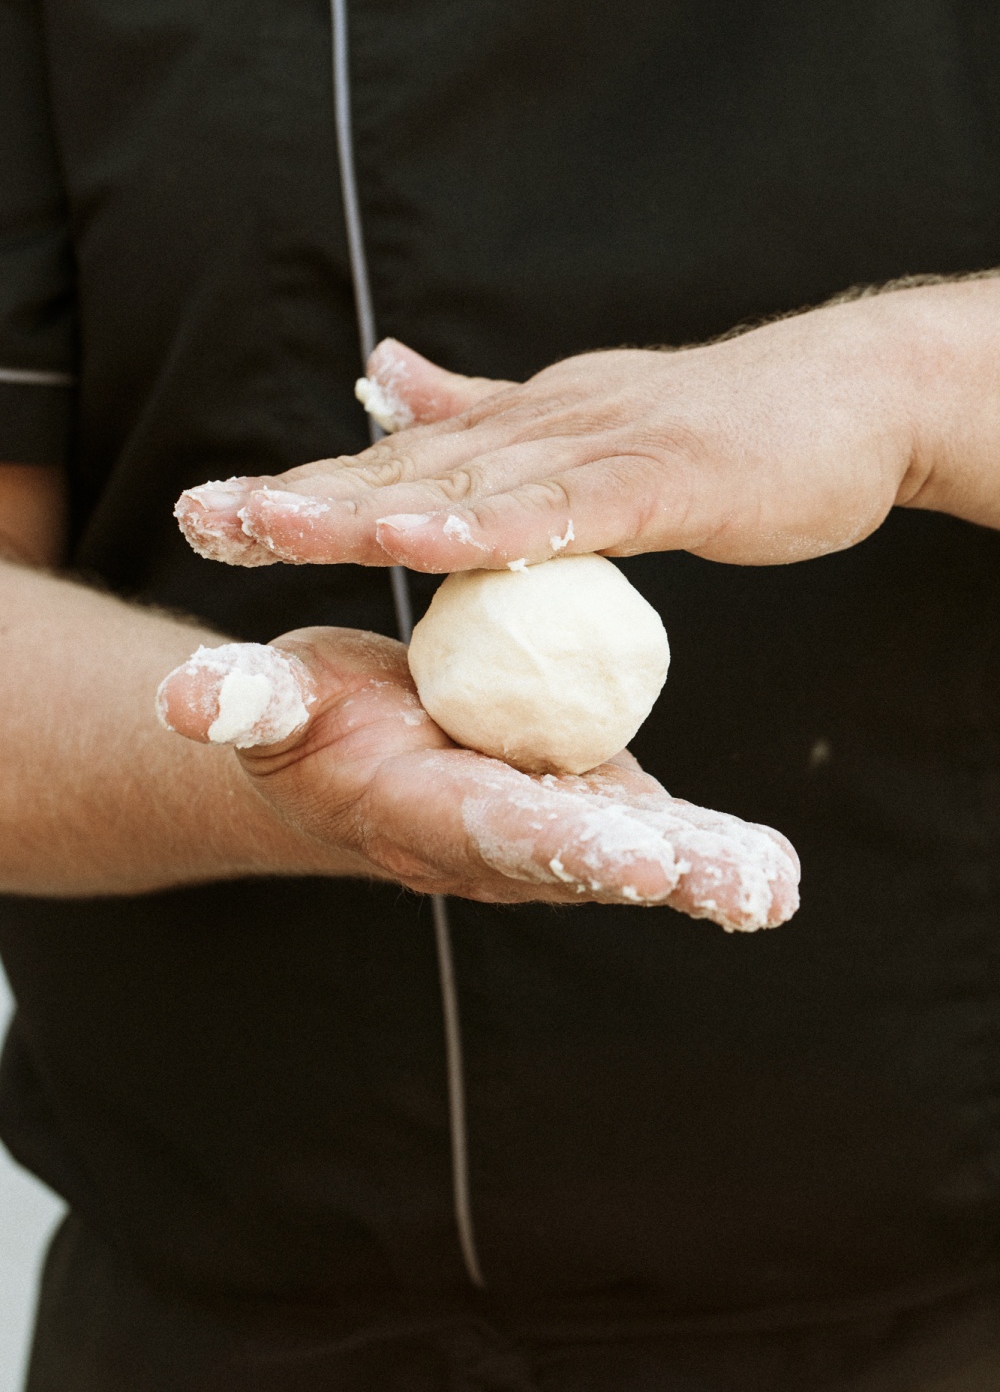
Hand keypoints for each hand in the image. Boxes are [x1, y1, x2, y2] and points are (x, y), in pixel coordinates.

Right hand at [156, 629, 798, 930]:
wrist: (338, 756)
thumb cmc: (305, 722)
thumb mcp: (273, 701)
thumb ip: (242, 702)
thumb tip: (189, 695)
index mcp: (415, 810)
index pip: (489, 825)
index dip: (555, 837)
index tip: (629, 852)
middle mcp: (485, 840)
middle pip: (573, 857)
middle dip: (649, 869)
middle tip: (733, 885)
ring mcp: (537, 834)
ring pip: (620, 854)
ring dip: (697, 872)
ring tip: (766, 886)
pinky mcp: (572, 810)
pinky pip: (638, 833)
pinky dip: (702, 854)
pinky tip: (768, 874)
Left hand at [174, 287, 963, 571]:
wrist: (849, 396)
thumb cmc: (724, 428)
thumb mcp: (585, 423)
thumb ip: (485, 415)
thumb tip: (386, 371)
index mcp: (525, 434)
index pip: (400, 465)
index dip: (307, 489)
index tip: (216, 512)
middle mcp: (544, 432)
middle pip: (408, 470)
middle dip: (302, 498)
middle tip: (202, 515)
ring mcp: (601, 451)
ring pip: (470, 486)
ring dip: (368, 507)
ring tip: (273, 525)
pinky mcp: (664, 483)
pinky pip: (567, 514)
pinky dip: (493, 528)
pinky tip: (425, 540)